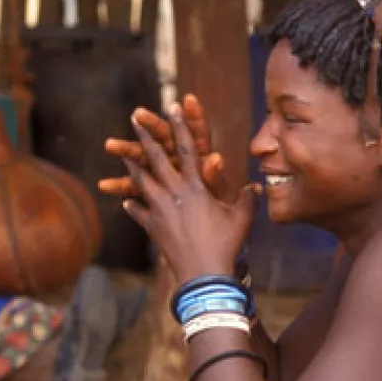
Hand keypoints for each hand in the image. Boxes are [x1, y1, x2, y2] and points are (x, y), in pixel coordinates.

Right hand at [100, 94, 236, 201]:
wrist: (211, 234)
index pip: (198, 133)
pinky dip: (120, 186)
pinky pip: (135, 186)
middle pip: (165, 138)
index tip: (189, 99)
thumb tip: (216, 159)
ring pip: (145, 159)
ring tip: (108, 145)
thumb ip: (215, 177)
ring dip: (127, 151)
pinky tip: (104, 186)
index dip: (195, 117)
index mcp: (201, 157)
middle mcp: (181, 160)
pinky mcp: (154, 191)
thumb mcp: (221, 195)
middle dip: (151, 125)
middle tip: (137, 114)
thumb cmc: (221, 213)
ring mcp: (165, 173)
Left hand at [121, 102, 258, 285]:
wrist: (203, 274)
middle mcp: (174, 194)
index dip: (180, 126)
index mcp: (196, 187)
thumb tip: (258, 186)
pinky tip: (125, 202)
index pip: (187, 149)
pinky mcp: (152, 227)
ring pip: (141, 181)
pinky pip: (138, 212)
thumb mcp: (242, 218)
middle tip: (135, 118)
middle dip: (146, 136)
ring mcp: (159, 210)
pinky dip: (133, 206)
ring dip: (132, 165)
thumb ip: (248, 199)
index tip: (172, 107)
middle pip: (156, 159)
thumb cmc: (226, 244)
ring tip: (123, 153)